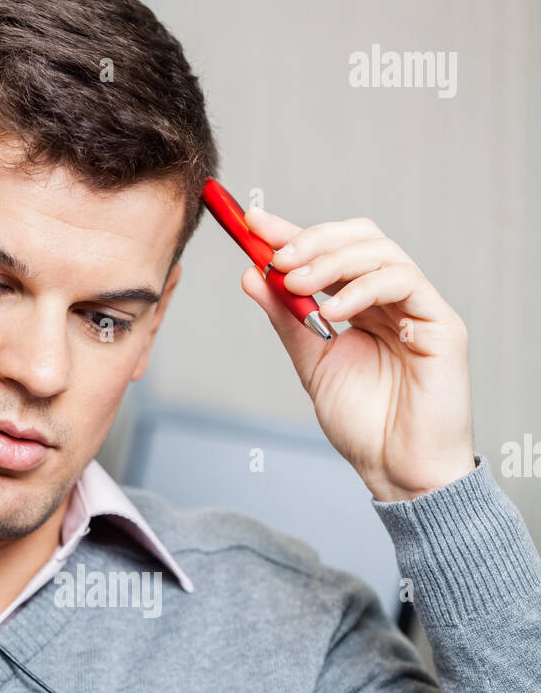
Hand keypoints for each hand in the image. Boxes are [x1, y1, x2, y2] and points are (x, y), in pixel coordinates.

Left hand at [240, 208, 475, 500]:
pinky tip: (332, 311)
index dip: (293, 232)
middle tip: (276, 257)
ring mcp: (419, 308)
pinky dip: (362, 288)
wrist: (398, 470)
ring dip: (332, 261)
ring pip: (380, 252)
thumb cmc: (365, 425)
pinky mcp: (440, 324)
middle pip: (359, 238)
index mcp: (363, 305)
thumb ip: (287, 320)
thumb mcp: (313, 365)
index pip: (330, 253)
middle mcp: (393, 299)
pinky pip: (403, 281)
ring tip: (297, 285)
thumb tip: (253, 274)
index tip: (252, 222)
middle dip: (313, 240)